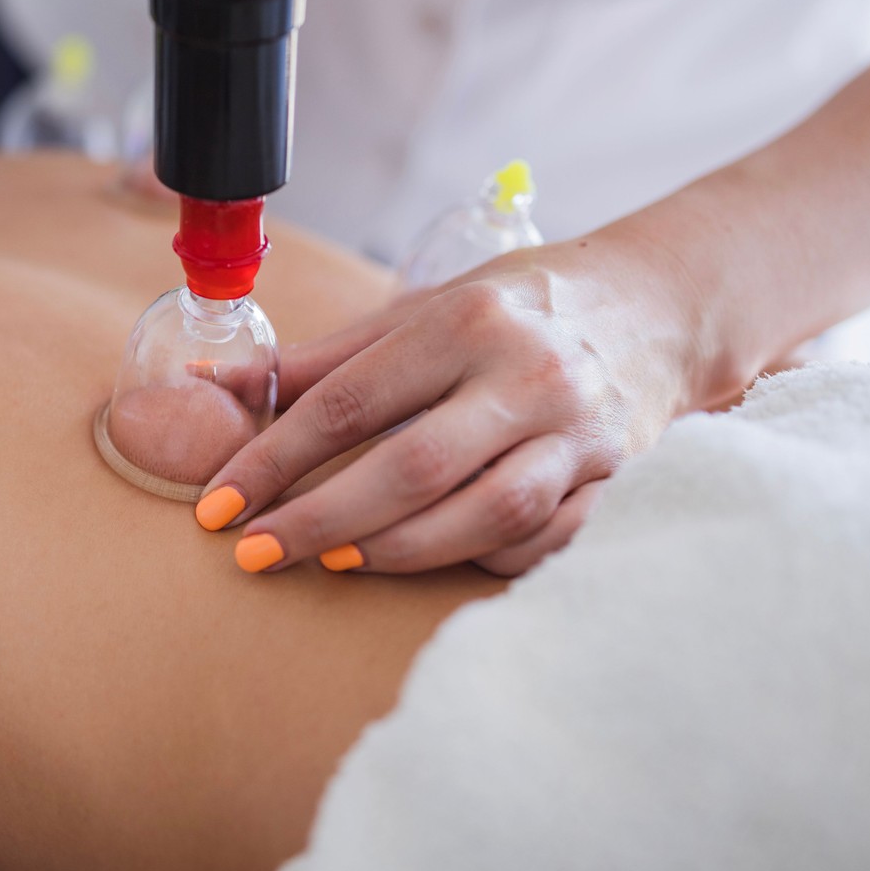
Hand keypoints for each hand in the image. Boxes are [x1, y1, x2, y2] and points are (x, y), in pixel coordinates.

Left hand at [197, 228, 708, 575]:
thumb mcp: (420, 312)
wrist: (656, 309)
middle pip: (410, 468)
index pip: (348, 402)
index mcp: (465, 323)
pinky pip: (541, 542)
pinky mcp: (616, 482)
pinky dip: (479, 558)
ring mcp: (579, 436)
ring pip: (483, 515)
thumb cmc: (512, 310)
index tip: (216, 503)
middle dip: (320, 520)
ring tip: (333, 561)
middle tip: (254, 553)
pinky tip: (425, 558)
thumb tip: (213, 387)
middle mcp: (527, 378)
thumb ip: (322, 359)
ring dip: (397, 550)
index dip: (272, 458)